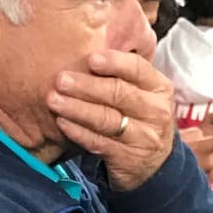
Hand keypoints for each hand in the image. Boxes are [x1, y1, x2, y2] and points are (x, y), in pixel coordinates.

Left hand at [46, 50, 177, 190]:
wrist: (154, 166)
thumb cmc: (139, 120)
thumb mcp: (142, 95)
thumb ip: (122, 76)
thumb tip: (85, 47)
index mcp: (159, 88)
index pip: (138, 70)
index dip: (114, 63)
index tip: (91, 58)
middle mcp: (156, 111)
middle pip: (119, 94)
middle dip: (87, 86)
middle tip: (61, 79)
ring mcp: (144, 137)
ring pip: (107, 119)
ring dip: (77, 108)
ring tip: (54, 100)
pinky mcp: (128, 159)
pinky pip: (99, 142)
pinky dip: (78, 132)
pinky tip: (62, 123)